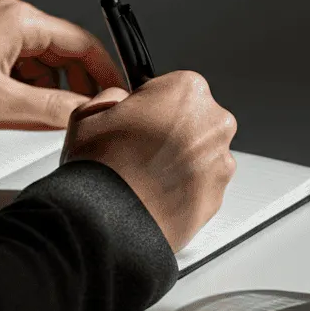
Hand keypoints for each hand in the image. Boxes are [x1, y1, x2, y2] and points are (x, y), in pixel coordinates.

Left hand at [0, 0, 125, 127]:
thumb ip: (50, 108)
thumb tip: (87, 111)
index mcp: (21, 20)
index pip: (82, 43)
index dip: (104, 72)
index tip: (115, 95)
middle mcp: (12, 18)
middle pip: (65, 51)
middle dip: (79, 83)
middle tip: (89, 112)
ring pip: (44, 62)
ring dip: (53, 88)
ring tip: (53, 116)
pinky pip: (22, 66)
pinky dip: (31, 88)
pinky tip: (25, 109)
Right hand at [61, 71, 237, 251]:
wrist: (109, 224)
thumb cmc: (102, 168)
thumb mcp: (89, 113)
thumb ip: (112, 97)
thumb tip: (119, 101)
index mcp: (187, 90)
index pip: (173, 86)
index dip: (151, 104)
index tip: (138, 118)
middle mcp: (214, 122)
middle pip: (194, 118)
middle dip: (171, 131)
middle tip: (139, 149)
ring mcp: (220, 162)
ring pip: (201, 153)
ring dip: (180, 160)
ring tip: (145, 176)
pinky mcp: (218, 196)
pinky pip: (202, 184)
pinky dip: (185, 188)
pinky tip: (156, 194)